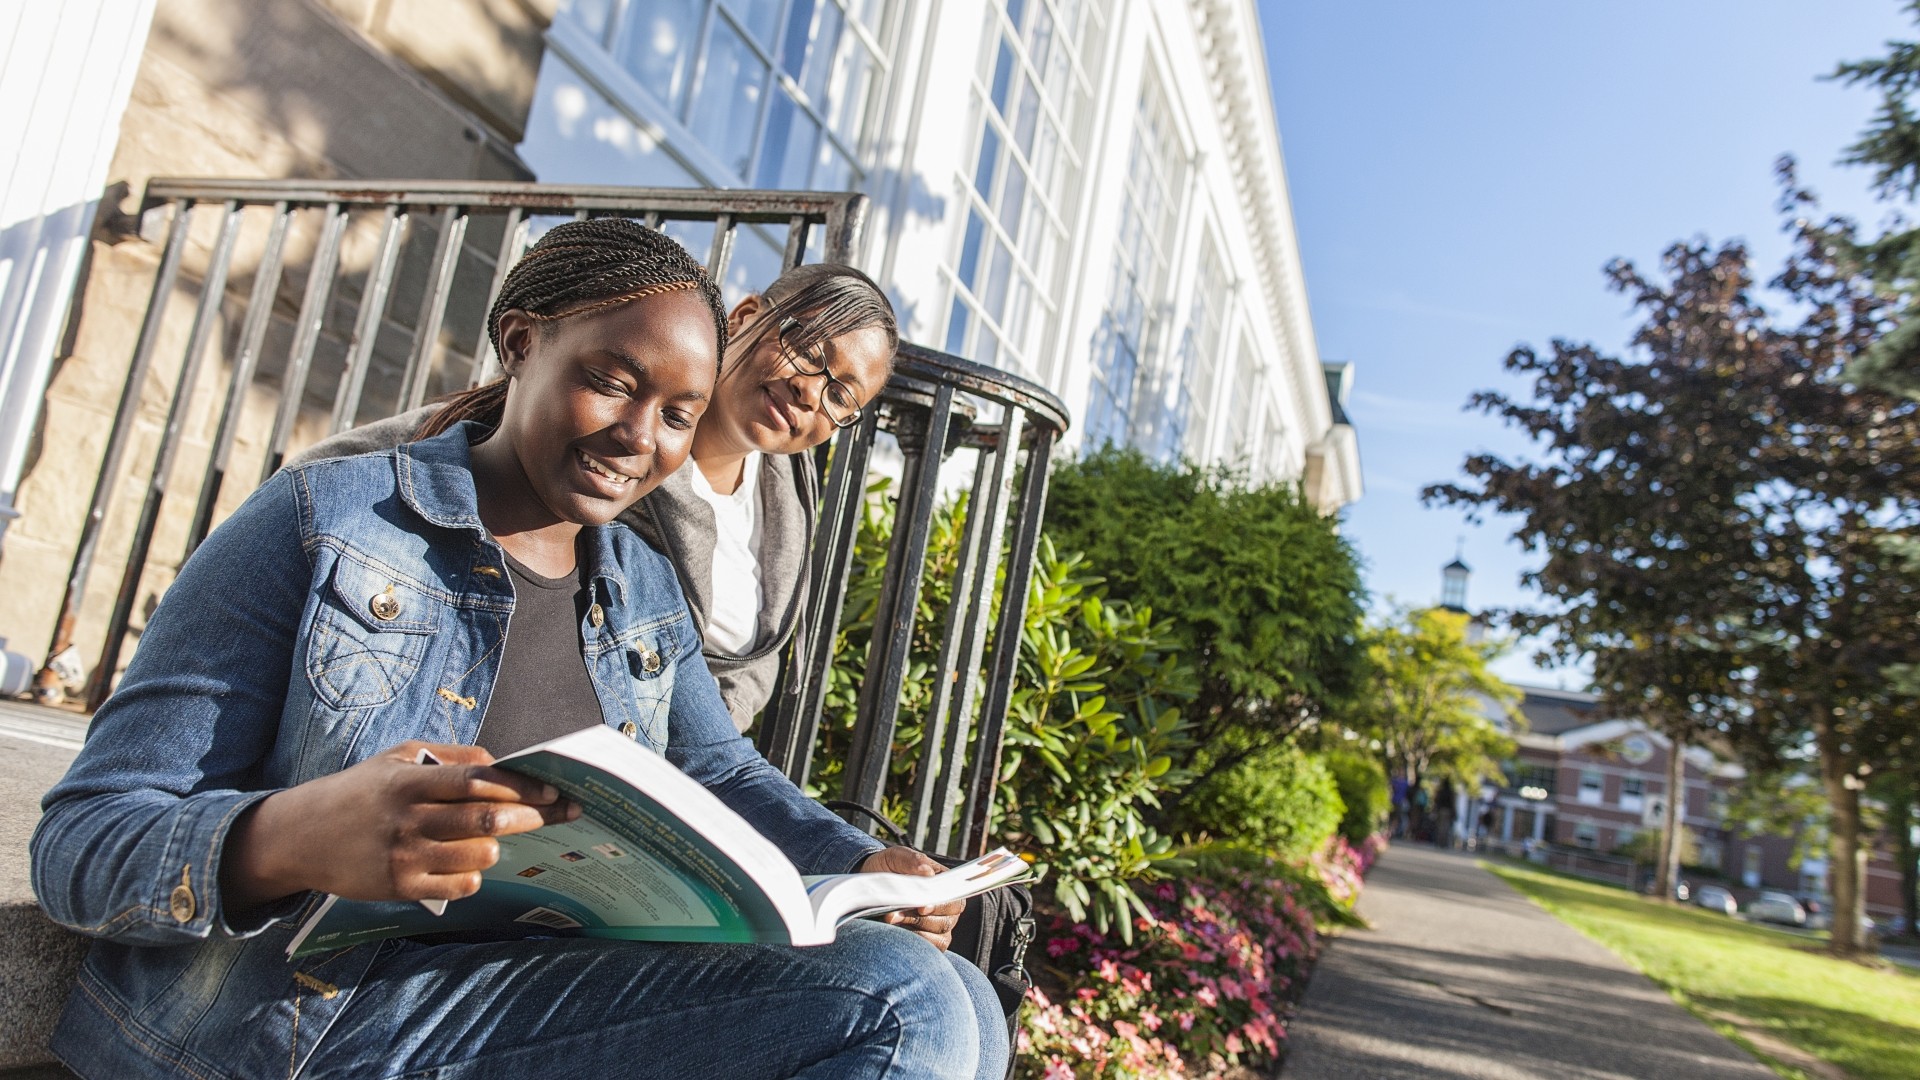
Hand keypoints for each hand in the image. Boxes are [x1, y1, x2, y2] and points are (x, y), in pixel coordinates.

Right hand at [221, 741, 578, 910]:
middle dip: (532, 817)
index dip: (523, 786)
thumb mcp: (397, 758)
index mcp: (411, 782)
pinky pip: (459, 886)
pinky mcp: (400, 887)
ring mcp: (405, 856)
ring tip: (497, 838)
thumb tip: (499, 763)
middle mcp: (410, 819)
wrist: (300, 836)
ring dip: (499, 847)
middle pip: (487, 820)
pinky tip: (468, 865)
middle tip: (560, 813)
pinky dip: (474, 875)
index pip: (479, 781)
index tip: (553, 790)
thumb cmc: (358, 792)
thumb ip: (450, 758)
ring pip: (479, 856)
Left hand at [857, 845, 960, 950]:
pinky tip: (896, 934)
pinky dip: (913, 943)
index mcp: (944, 884)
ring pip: (938, 935)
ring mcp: (938, 925)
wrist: (870, 886)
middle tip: (894, 914)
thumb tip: (927, 872)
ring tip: (889, 919)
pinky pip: (929, 948)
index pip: (955, 898)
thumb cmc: (887, 868)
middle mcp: (946, 907)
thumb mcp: (895, 858)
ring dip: (913, 930)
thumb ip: (911, 860)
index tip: (922, 907)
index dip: (941, 905)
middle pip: (946, 920)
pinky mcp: (928, 941)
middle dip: (920, 919)